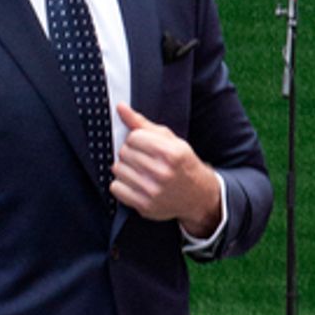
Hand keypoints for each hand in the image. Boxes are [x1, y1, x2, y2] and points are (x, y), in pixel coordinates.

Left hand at [111, 102, 222, 234]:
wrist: (198, 196)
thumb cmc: (182, 164)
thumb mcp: (170, 140)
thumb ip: (143, 124)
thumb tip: (120, 107)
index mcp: (171, 153)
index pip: (134, 137)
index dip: (136, 139)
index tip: (144, 145)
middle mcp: (162, 173)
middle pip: (124, 152)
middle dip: (130, 153)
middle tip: (143, 159)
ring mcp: (152, 191)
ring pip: (117, 169)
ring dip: (124, 168)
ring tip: (139, 171)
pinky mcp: (144, 206)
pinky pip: (115, 188)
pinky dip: (121, 185)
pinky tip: (134, 184)